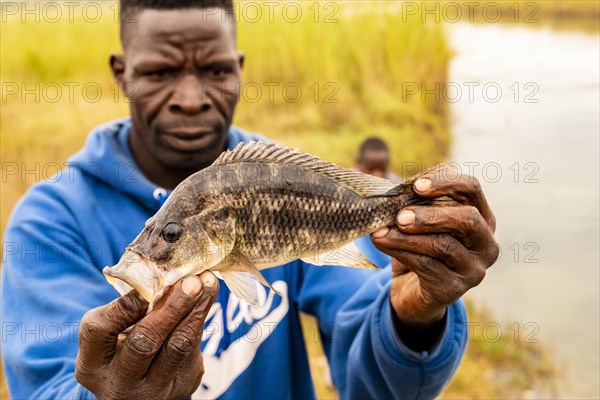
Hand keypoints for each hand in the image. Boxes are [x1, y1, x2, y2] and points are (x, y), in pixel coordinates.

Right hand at [75, 272, 218, 399]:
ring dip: (195, 309)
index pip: (100, 330)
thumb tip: (162, 273)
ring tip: (206, 282)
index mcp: (93, 364)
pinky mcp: (182, 384)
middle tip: (191, 281)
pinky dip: (201, 317)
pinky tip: (208, 295)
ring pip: (178, 345)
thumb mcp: (112, 334)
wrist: (143, 388)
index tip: (149, 282)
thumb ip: (127, 311)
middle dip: (171, 307)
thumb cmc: (122, 348)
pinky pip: (194, 347)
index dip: (125, 305)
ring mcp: (154, 388)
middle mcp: (120, 381)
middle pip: (145, 341)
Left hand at [371, 167, 498, 326]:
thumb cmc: (419, 248)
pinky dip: (400, 250)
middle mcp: (486, 244)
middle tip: (400, 216)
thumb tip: (390, 186)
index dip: (446, 182)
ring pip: (443, 245)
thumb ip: (412, 203)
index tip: (416, 185)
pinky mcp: (453, 290)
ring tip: (381, 230)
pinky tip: (381, 242)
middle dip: (431, 214)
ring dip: (407, 235)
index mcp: (482, 218)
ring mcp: (473, 270)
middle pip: (467, 219)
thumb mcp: (419, 222)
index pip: (472, 189)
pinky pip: (427, 266)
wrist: (412, 293)